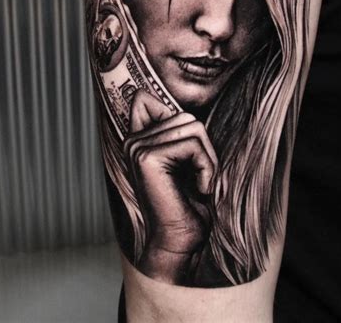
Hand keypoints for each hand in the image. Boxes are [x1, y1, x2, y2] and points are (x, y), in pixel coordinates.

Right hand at [124, 90, 217, 280]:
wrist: (180, 243)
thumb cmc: (188, 203)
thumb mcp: (185, 158)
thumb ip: (177, 130)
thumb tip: (173, 104)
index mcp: (137, 138)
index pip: (150, 98)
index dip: (177, 119)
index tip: (185, 156)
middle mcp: (132, 140)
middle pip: (186, 116)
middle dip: (204, 148)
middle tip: (198, 177)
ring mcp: (137, 148)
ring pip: (193, 128)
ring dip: (207, 160)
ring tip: (198, 184)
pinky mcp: (147, 158)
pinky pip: (194, 145)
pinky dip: (207, 168)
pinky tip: (197, 190)